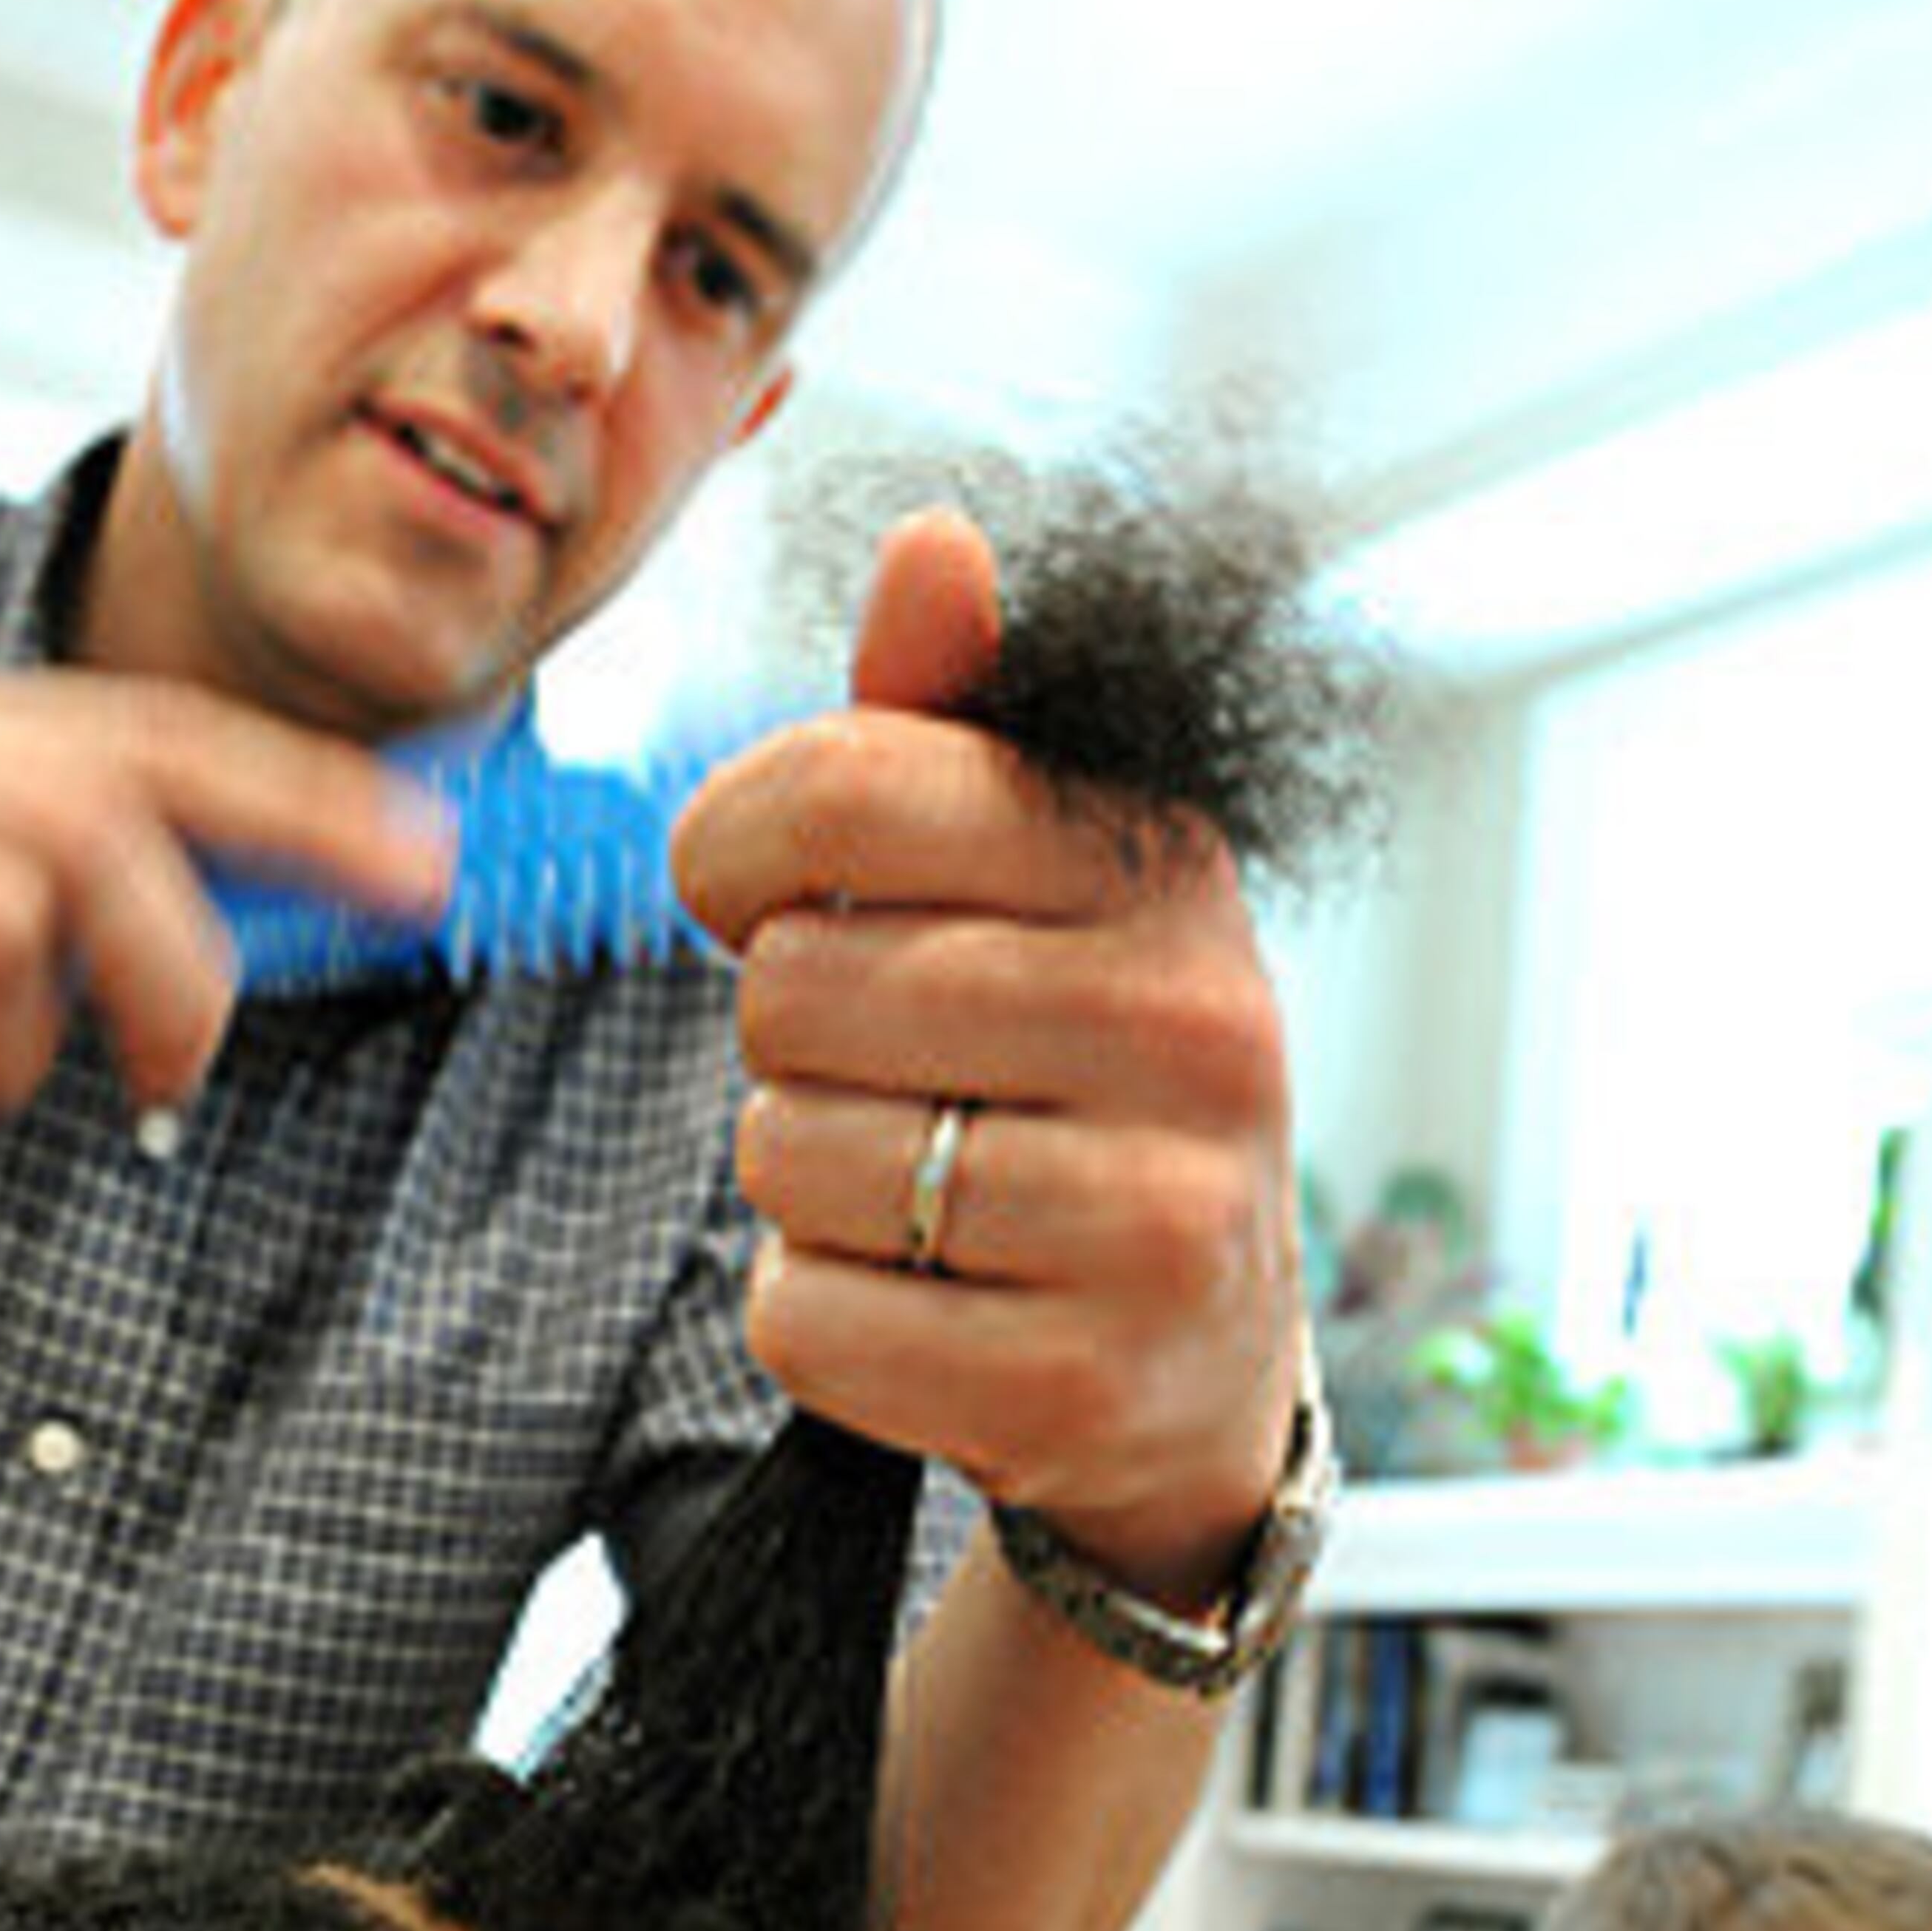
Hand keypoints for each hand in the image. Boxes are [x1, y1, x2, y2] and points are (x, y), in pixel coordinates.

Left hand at [670, 507, 1303, 1608]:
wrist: (1195, 1370)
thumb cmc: (1071, 1090)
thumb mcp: (1029, 895)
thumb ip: (942, 736)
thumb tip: (930, 545)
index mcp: (1162, 867)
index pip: (845, 788)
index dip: (735, 849)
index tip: (760, 899)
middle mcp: (1194, 1026)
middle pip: (794, 988)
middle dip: (791, 1047)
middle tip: (893, 1084)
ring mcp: (1156, 1220)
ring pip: (791, 1158)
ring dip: (805, 1188)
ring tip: (923, 1198)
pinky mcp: (1079, 1385)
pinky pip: (804, 1320)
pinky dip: (816, 1320)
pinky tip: (922, 1308)